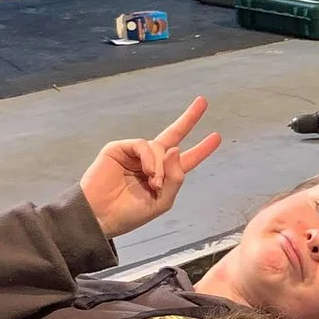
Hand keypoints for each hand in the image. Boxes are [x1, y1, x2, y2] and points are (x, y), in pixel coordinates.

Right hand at [79, 96, 223, 237]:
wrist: (101, 216)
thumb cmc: (129, 213)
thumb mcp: (162, 201)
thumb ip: (175, 177)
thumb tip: (176, 149)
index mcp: (163, 176)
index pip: (186, 159)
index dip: (201, 149)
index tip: (217, 137)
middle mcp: (151, 161)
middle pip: (173, 135)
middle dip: (189, 119)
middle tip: (203, 102)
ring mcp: (135, 154)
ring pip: (159, 147)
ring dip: (160, 166)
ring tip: (154, 183)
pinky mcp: (119, 149)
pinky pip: (143, 145)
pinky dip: (149, 158)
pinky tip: (148, 173)